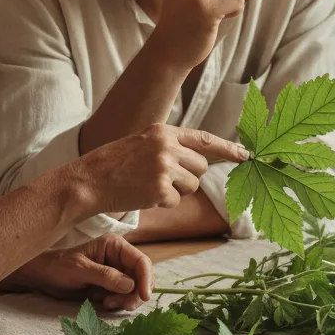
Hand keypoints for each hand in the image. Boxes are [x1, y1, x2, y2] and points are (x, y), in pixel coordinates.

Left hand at [1, 234, 153, 311]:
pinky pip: (124, 297)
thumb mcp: (80, 270)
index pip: (140, 261)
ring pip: (134, 289)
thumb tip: (130, 285)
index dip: (146, 279)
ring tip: (105, 304)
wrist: (45, 277)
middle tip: (124, 306)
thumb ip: (105, 276)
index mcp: (115, 246)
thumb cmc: (59, 267)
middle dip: (136, 293)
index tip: (145, 297)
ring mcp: (117, 272)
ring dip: (125, 300)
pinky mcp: (111, 286)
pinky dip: (117, 303)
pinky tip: (102, 303)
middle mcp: (119, 258)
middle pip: (141, 277)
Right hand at [73, 123, 248, 214]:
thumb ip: (169, 146)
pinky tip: (143, 196)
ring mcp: (164, 167)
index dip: (228, 148)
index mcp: (163, 131)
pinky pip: (176, 201)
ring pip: (191, 186)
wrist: (88, 180)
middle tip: (163, 180)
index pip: (204, 139)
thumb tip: (198, 161)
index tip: (246, 155)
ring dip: (175, 192)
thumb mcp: (142, 143)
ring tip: (148, 185)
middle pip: (201, 167)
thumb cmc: (113, 164)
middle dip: (189, 177)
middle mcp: (167, 146)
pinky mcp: (160, 189)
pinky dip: (162, 203)